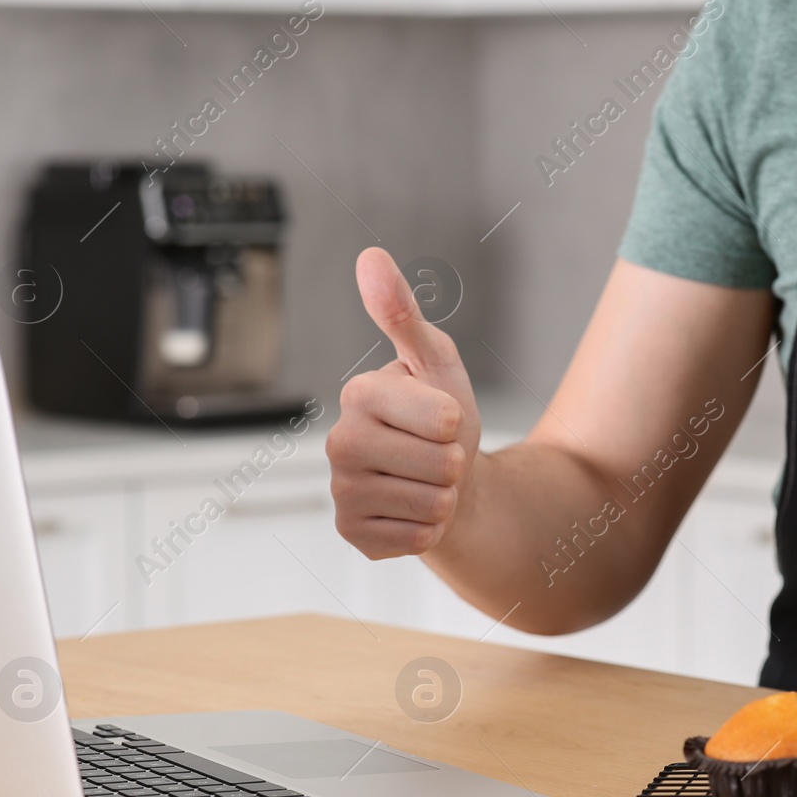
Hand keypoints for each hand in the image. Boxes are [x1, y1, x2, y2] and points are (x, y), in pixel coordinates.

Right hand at [327, 248, 480, 558]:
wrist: (447, 484)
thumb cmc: (443, 418)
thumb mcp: (435, 361)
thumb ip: (403, 314)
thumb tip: (371, 257)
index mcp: (360, 394)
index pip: (443, 419)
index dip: (457, 422)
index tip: (442, 418)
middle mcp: (340, 442)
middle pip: (440, 465)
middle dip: (454, 464)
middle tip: (437, 455)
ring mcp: (341, 491)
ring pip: (431, 504)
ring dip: (444, 497)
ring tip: (428, 482)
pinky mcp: (352, 532)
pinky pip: (416, 539)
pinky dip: (429, 530)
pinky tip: (414, 511)